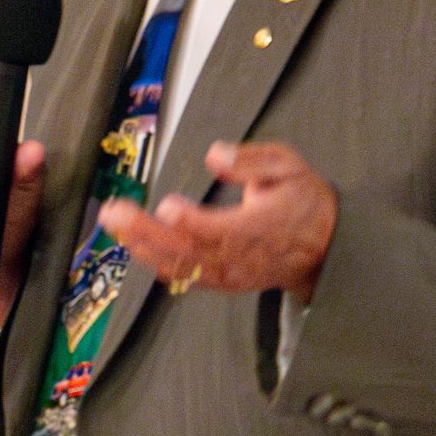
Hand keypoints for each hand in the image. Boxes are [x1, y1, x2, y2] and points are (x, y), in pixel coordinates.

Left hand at [99, 140, 336, 300]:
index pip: (224, 230)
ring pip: (181, 267)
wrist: (322, 247)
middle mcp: (242, 257)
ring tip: (114, 223)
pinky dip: (154, 261)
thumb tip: (215, 155)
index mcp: (263, 228)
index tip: (168, 206)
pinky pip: (182, 276)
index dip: (194, 222)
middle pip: (190, 250)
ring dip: (142, 247)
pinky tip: (131, 243)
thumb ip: (252, 160)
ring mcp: (229, 274)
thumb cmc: (301, 200)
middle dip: (148, 233)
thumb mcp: (289, 166)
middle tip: (115, 213)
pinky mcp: (219, 281)